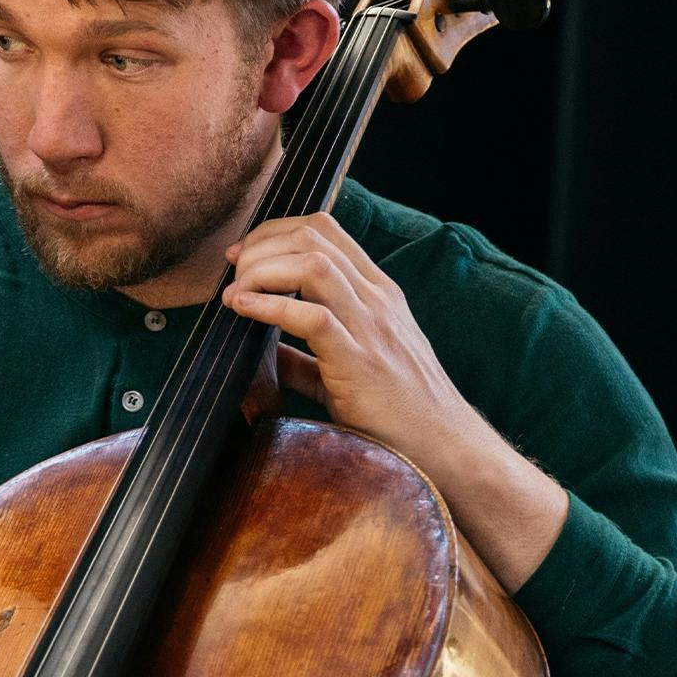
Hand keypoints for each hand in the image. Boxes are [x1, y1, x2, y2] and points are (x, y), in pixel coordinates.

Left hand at [221, 213, 566, 587]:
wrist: (444, 446)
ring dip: (262, 269)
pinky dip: (270, 306)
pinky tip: (244, 310)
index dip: (275, 231)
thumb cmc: (399, 411)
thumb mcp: (351, 367)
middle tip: (232, 270)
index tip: (243, 254)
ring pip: (312, 264)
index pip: (325, 231)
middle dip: (261, 244)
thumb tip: (262, 351)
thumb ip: (306, 356)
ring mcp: (372, 325)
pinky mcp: (361, 360)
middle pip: (313, 236)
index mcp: (378, 292)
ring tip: (235, 291)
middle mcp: (377, 298)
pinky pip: (312, 316)